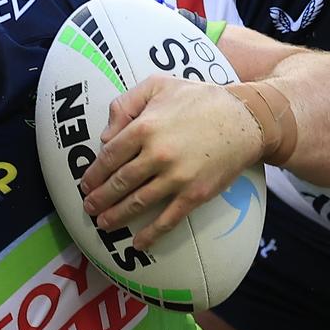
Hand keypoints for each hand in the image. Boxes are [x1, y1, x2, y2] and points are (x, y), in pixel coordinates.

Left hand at [79, 74, 262, 248]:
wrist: (244, 119)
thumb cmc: (199, 99)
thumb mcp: (158, 85)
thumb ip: (125, 103)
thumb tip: (104, 136)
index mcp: (145, 127)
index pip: (109, 156)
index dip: (94, 173)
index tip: (85, 184)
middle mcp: (157, 154)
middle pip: (119, 182)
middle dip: (99, 198)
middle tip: (88, 207)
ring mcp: (176, 177)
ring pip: (137, 203)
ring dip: (116, 216)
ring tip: (103, 224)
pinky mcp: (195, 194)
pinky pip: (168, 219)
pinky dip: (151, 234)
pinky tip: (138, 244)